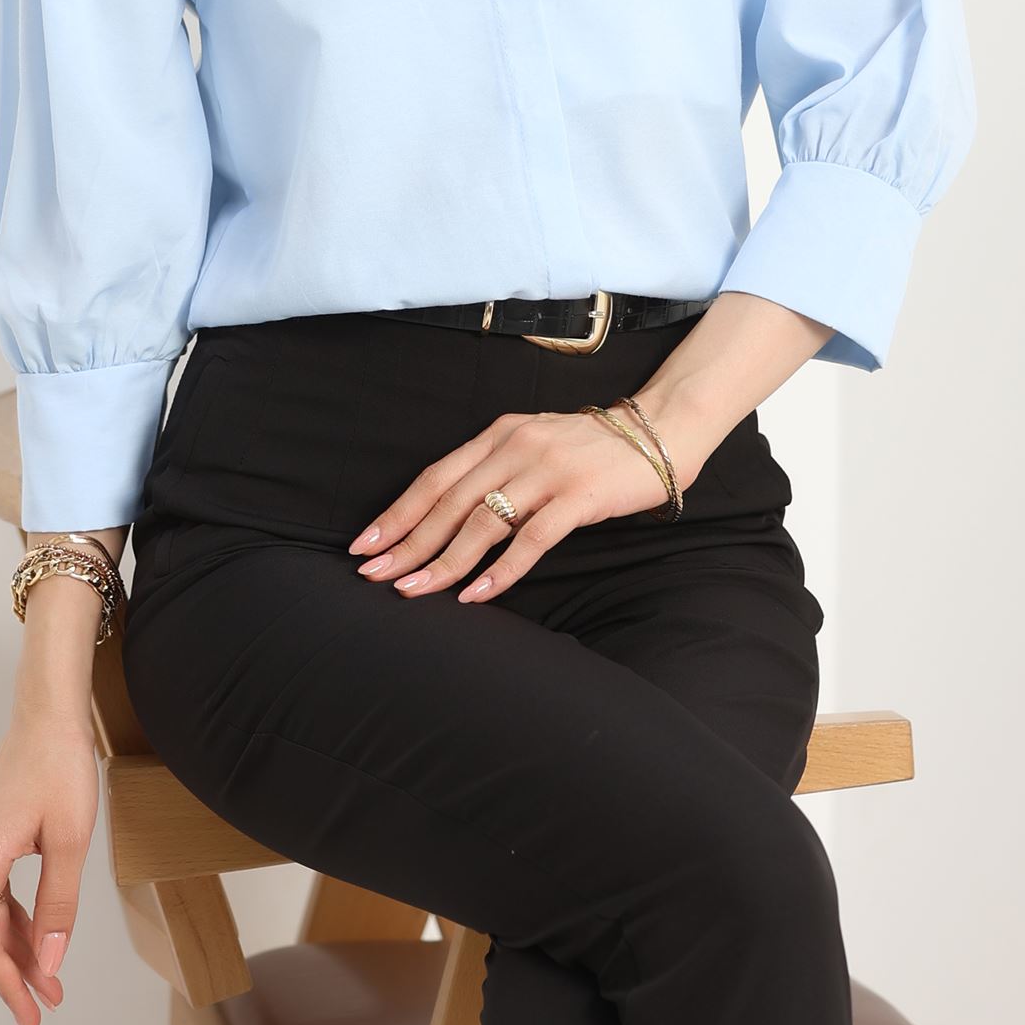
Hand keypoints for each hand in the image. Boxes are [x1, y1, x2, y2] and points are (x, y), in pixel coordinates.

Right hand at [0, 710, 97, 1024]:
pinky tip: (38, 944)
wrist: (48, 718)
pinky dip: (15, 922)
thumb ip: (59, 905)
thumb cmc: (61, 768)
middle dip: (9, 979)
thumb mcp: (71, 841)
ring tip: (47, 990)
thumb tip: (51, 961)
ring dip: (16, 953)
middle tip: (37, 1016)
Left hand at [346, 405, 687, 604]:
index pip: (435, 478)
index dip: (397, 512)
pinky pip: (532, 539)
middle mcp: (515, 448)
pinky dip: (502, 570)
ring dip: (444, 561)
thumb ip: (495, 469)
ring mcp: (546, 472)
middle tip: (374, 575)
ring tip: (415, 591)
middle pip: (448, 502)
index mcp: (498, 435)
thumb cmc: (591, 446)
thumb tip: (447, 514)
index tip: (365, 544)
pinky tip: (478, 594)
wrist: (659, 430)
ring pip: (482, 522)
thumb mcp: (533, 443)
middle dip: (407, 542)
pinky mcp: (578, 496)